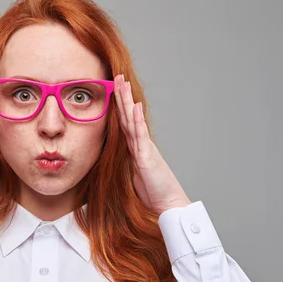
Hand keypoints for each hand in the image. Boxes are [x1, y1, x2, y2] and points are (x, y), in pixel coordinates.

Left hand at [114, 74, 191, 215]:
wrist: (168, 205)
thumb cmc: (153, 193)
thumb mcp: (134, 176)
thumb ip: (127, 164)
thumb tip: (116, 160)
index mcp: (136, 149)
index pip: (124, 124)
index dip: (118, 107)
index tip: (114, 90)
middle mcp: (140, 145)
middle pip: (128, 117)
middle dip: (122, 97)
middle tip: (117, 77)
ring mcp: (144, 149)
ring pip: (132, 121)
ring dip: (127, 101)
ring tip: (123, 83)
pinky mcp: (147, 158)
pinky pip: (140, 136)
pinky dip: (137, 121)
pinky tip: (134, 106)